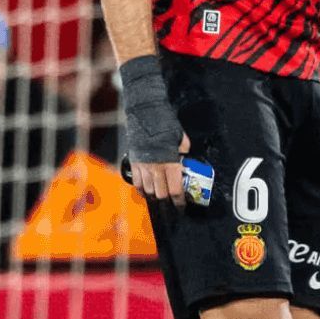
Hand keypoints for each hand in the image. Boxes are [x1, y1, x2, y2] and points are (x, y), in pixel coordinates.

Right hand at [119, 55, 188, 207]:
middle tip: (172, 200)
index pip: (175, 189)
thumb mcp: (180, 138)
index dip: (179, 201)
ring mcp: (143, 167)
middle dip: (167, 200)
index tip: (181, 205)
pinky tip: (146, 191)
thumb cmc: (164, 124)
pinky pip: (136, 183)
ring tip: (160, 196)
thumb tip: (185, 159)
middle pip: (161, 194)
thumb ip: (183, 151)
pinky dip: (141, 190)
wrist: (145, 114)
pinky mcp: (133, 163)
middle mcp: (156, 168)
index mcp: (170, 163)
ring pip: (148, 191)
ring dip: (155, 196)